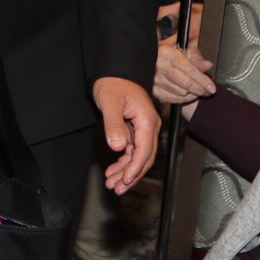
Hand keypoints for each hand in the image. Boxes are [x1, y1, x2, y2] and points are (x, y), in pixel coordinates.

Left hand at [95, 77, 160, 192]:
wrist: (115, 71)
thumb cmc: (113, 83)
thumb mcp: (110, 103)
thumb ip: (114, 125)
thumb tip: (118, 146)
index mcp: (147, 120)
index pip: (145, 150)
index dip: (136, 168)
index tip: (125, 180)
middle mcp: (149, 126)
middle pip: (144, 157)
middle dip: (131, 175)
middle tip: (117, 188)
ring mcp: (143, 129)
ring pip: (138, 156)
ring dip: (126, 171)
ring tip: (112, 183)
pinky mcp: (136, 130)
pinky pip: (133, 150)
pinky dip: (124, 161)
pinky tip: (113, 170)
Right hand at [150, 36, 215, 108]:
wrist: (148, 57)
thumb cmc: (167, 52)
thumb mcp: (182, 48)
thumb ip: (196, 56)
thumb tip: (207, 65)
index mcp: (167, 53)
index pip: (189, 69)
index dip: (202, 80)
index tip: (212, 87)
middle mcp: (159, 66)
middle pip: (185, 83)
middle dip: (200, 89)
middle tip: (208, 91)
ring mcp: (155, 79)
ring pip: (180, 93)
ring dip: (192, 94)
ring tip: (198, 91)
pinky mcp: (153, 90)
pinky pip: (173, 99)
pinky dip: (183, 99)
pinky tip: (188, 94)